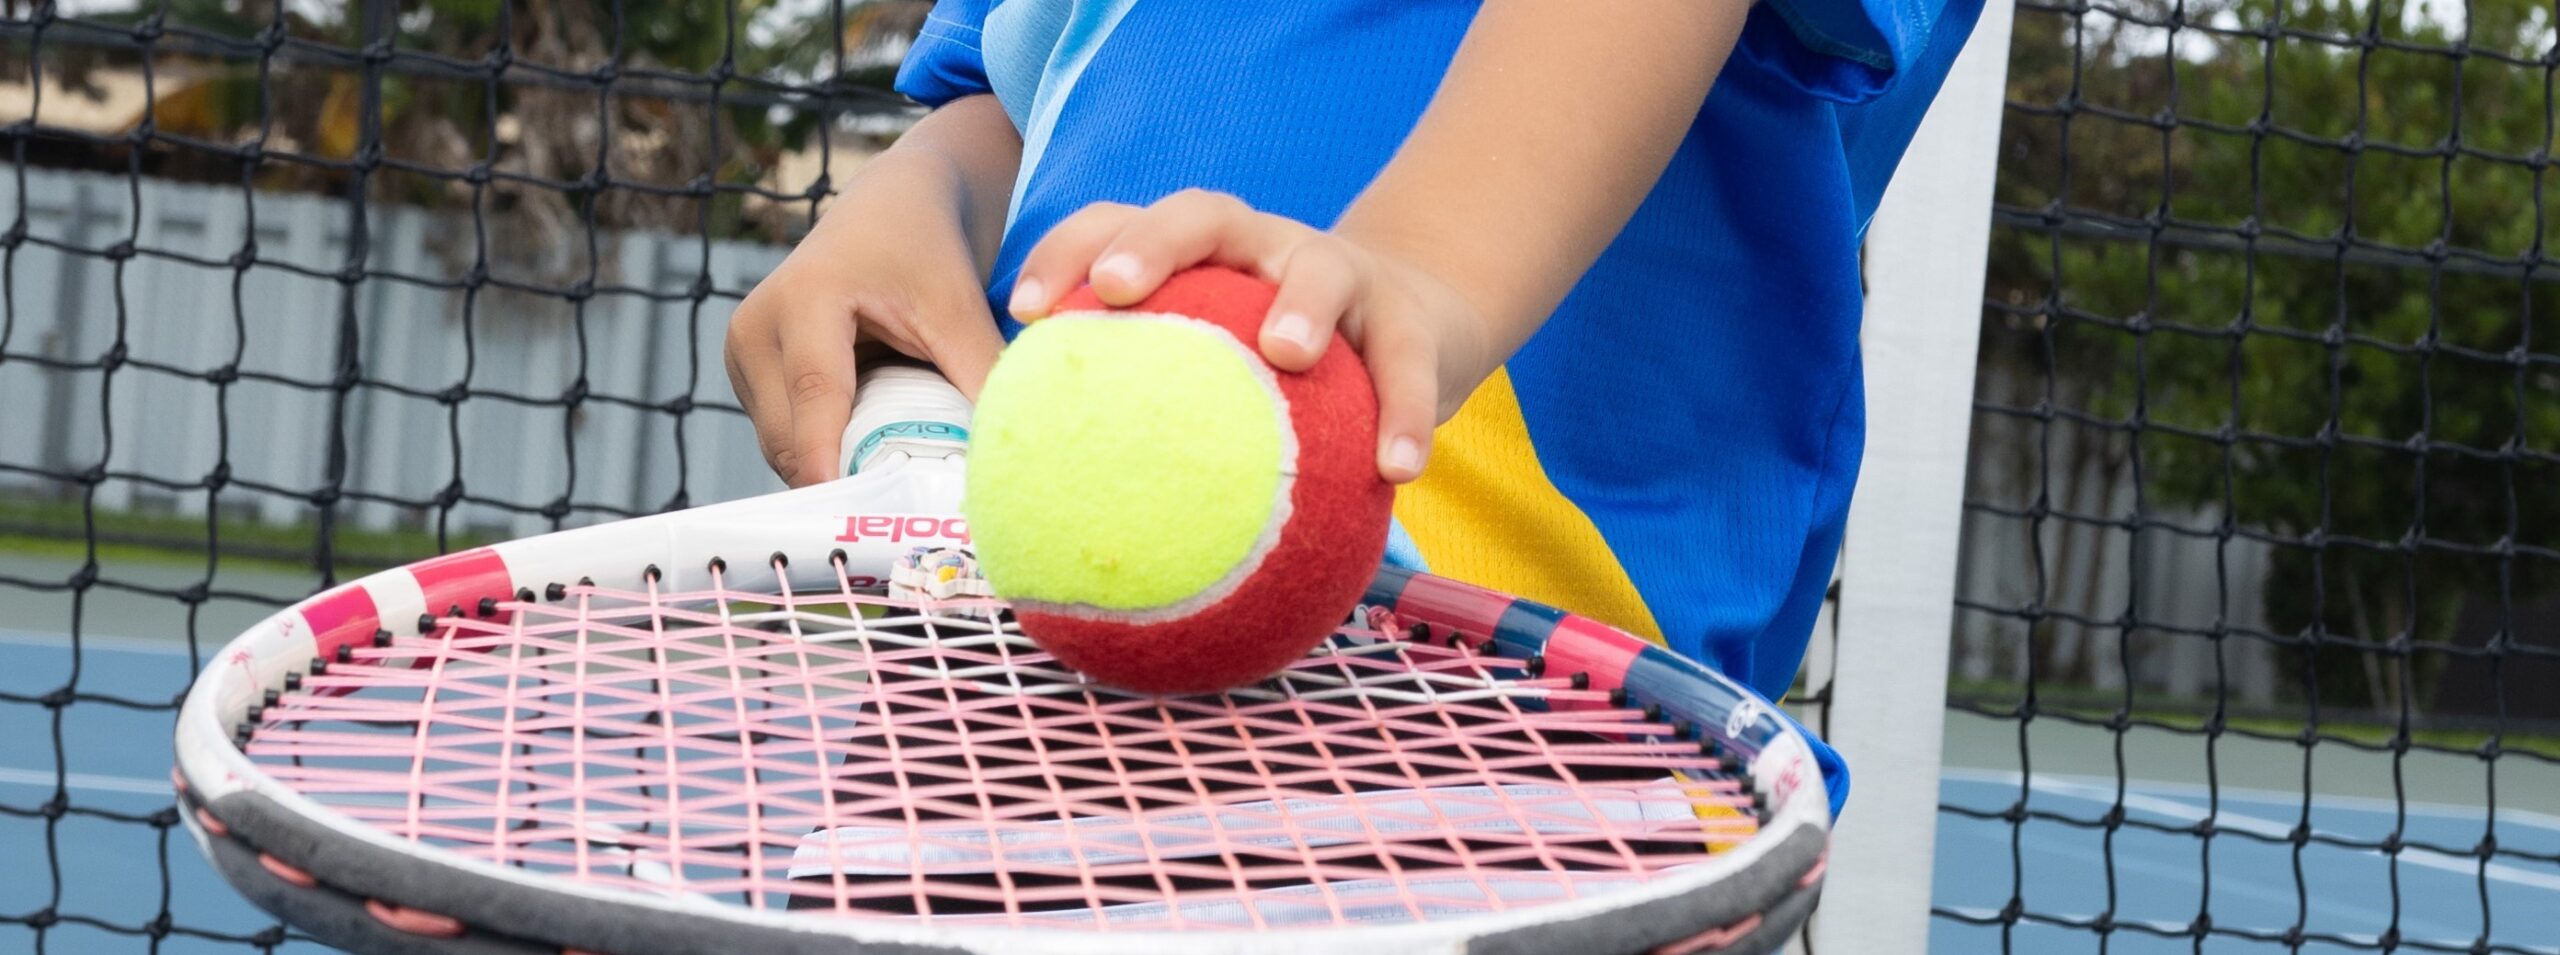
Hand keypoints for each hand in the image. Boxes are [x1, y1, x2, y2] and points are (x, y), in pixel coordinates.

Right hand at [725, 151, 1006, 486]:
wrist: (895, 202)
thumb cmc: (925, 245)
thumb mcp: (959, 307)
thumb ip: (982, 376)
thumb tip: (1007, 459)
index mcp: (803, 301)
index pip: (815, 400)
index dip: (833, 465)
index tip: (856, 520)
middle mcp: (756, 329)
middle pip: (792, 438)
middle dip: (844, 479)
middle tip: (904, 516)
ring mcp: (746, 353)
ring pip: (785, 447)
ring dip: (835, 466)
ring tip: (895, 475)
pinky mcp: (753, 372)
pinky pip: (786, 436)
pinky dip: (827, 450)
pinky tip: (871, 448)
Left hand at [1004, 190, 1496, 483]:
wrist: (1413, 331)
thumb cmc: (1280, 377)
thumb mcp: (1218, 380)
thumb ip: (1153, 424)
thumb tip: (1059, 531)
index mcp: (1198, 255)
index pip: (1118, 226)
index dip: (1066, 254)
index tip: (1026, 313)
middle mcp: (1262, 245)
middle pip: (1203, 215)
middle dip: (1153, 243)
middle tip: (1117, 289)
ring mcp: (1340, 271)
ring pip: (1320, 268)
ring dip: (1301, 304)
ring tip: (1287, 352)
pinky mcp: (1411, 318)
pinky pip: (1409, 363)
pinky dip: (1406, 413)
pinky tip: (1398, 471)